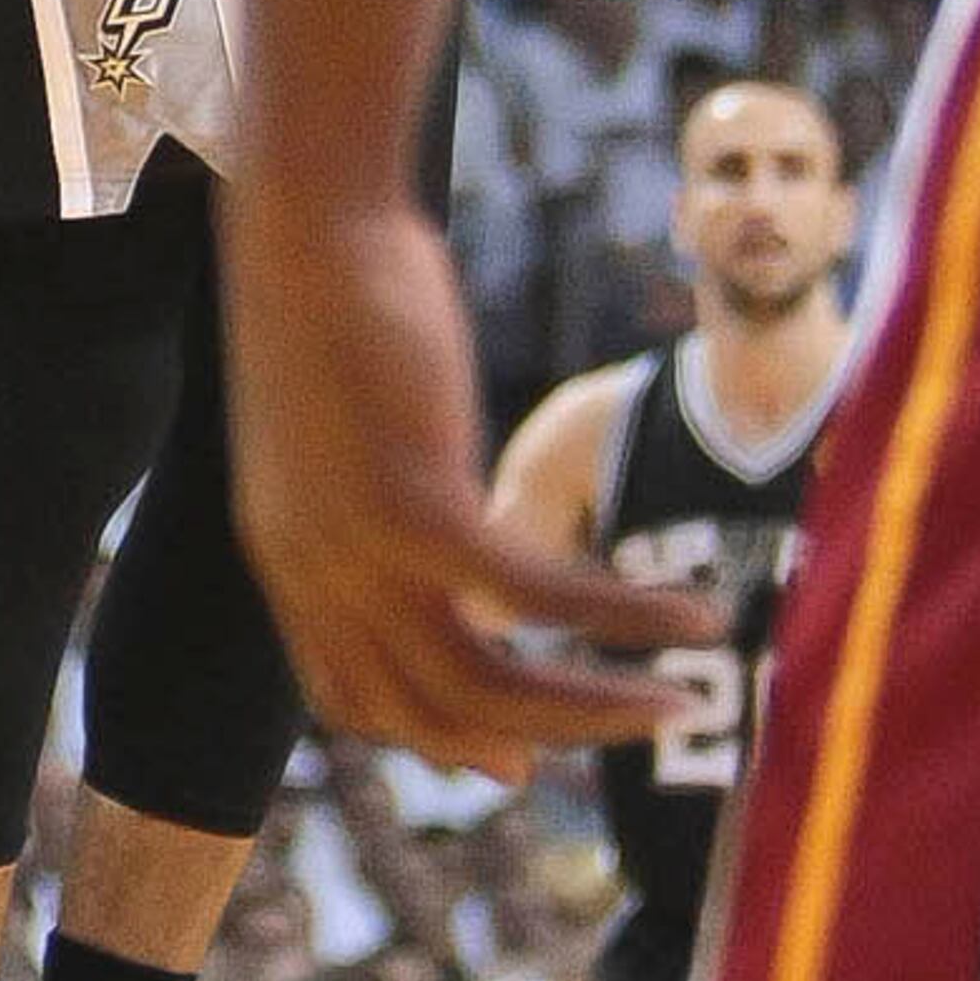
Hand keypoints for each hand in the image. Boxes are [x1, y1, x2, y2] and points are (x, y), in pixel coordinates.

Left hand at [222, 181, 722, 770]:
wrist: (308, 219)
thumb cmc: (329, 294)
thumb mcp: (328, 421)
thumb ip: (364, 490)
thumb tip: (431, 514)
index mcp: (286, 556)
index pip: (352, 695)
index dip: (435, 741)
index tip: (510, 761)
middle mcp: (316, 573)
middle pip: (430, 713)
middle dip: (534, 741)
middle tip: (623, 728)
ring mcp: (361, 549)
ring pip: (489, 683)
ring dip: (594, 709)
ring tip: (681, 703)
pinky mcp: (419, 505)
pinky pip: (539, 598)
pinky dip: (622, 619)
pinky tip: (692, 618)